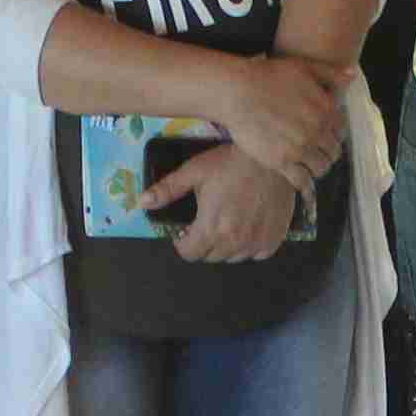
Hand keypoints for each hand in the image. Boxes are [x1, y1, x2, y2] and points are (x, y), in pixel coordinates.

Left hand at [160, 141, 298, 261]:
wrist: (271, 158)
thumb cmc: (231, 162)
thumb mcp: (194, 171)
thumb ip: (168, 190)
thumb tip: (142, 202)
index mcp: (211, 228)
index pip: (189, 254)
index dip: (183, 242)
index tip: (186, 231)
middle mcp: (234, 241)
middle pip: (210, 257)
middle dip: (203, 243)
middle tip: (208, 221)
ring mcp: (256, 243)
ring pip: (232, 257)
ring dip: (225, 246)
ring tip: (227, 222)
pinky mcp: (273, 240)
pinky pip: (255, 254)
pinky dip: (249, 245)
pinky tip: (247, 225)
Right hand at [211, 52, 349, 185]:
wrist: (238, 92)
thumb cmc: (268, 76)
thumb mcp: (304, 67)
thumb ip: (330, 73)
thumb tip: (352, 76)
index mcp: (325, 110)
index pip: (341, 131)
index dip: (334, 134)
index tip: (325, 136)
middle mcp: (317, 131)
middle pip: (333, 152)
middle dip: (327, 152)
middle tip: (317, 152)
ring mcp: (300, 148)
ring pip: (321, 168)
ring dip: (317, 168)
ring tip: (308, 165)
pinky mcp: (282, 162)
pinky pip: (302, 181)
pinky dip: (306, 186)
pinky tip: (305, 188)